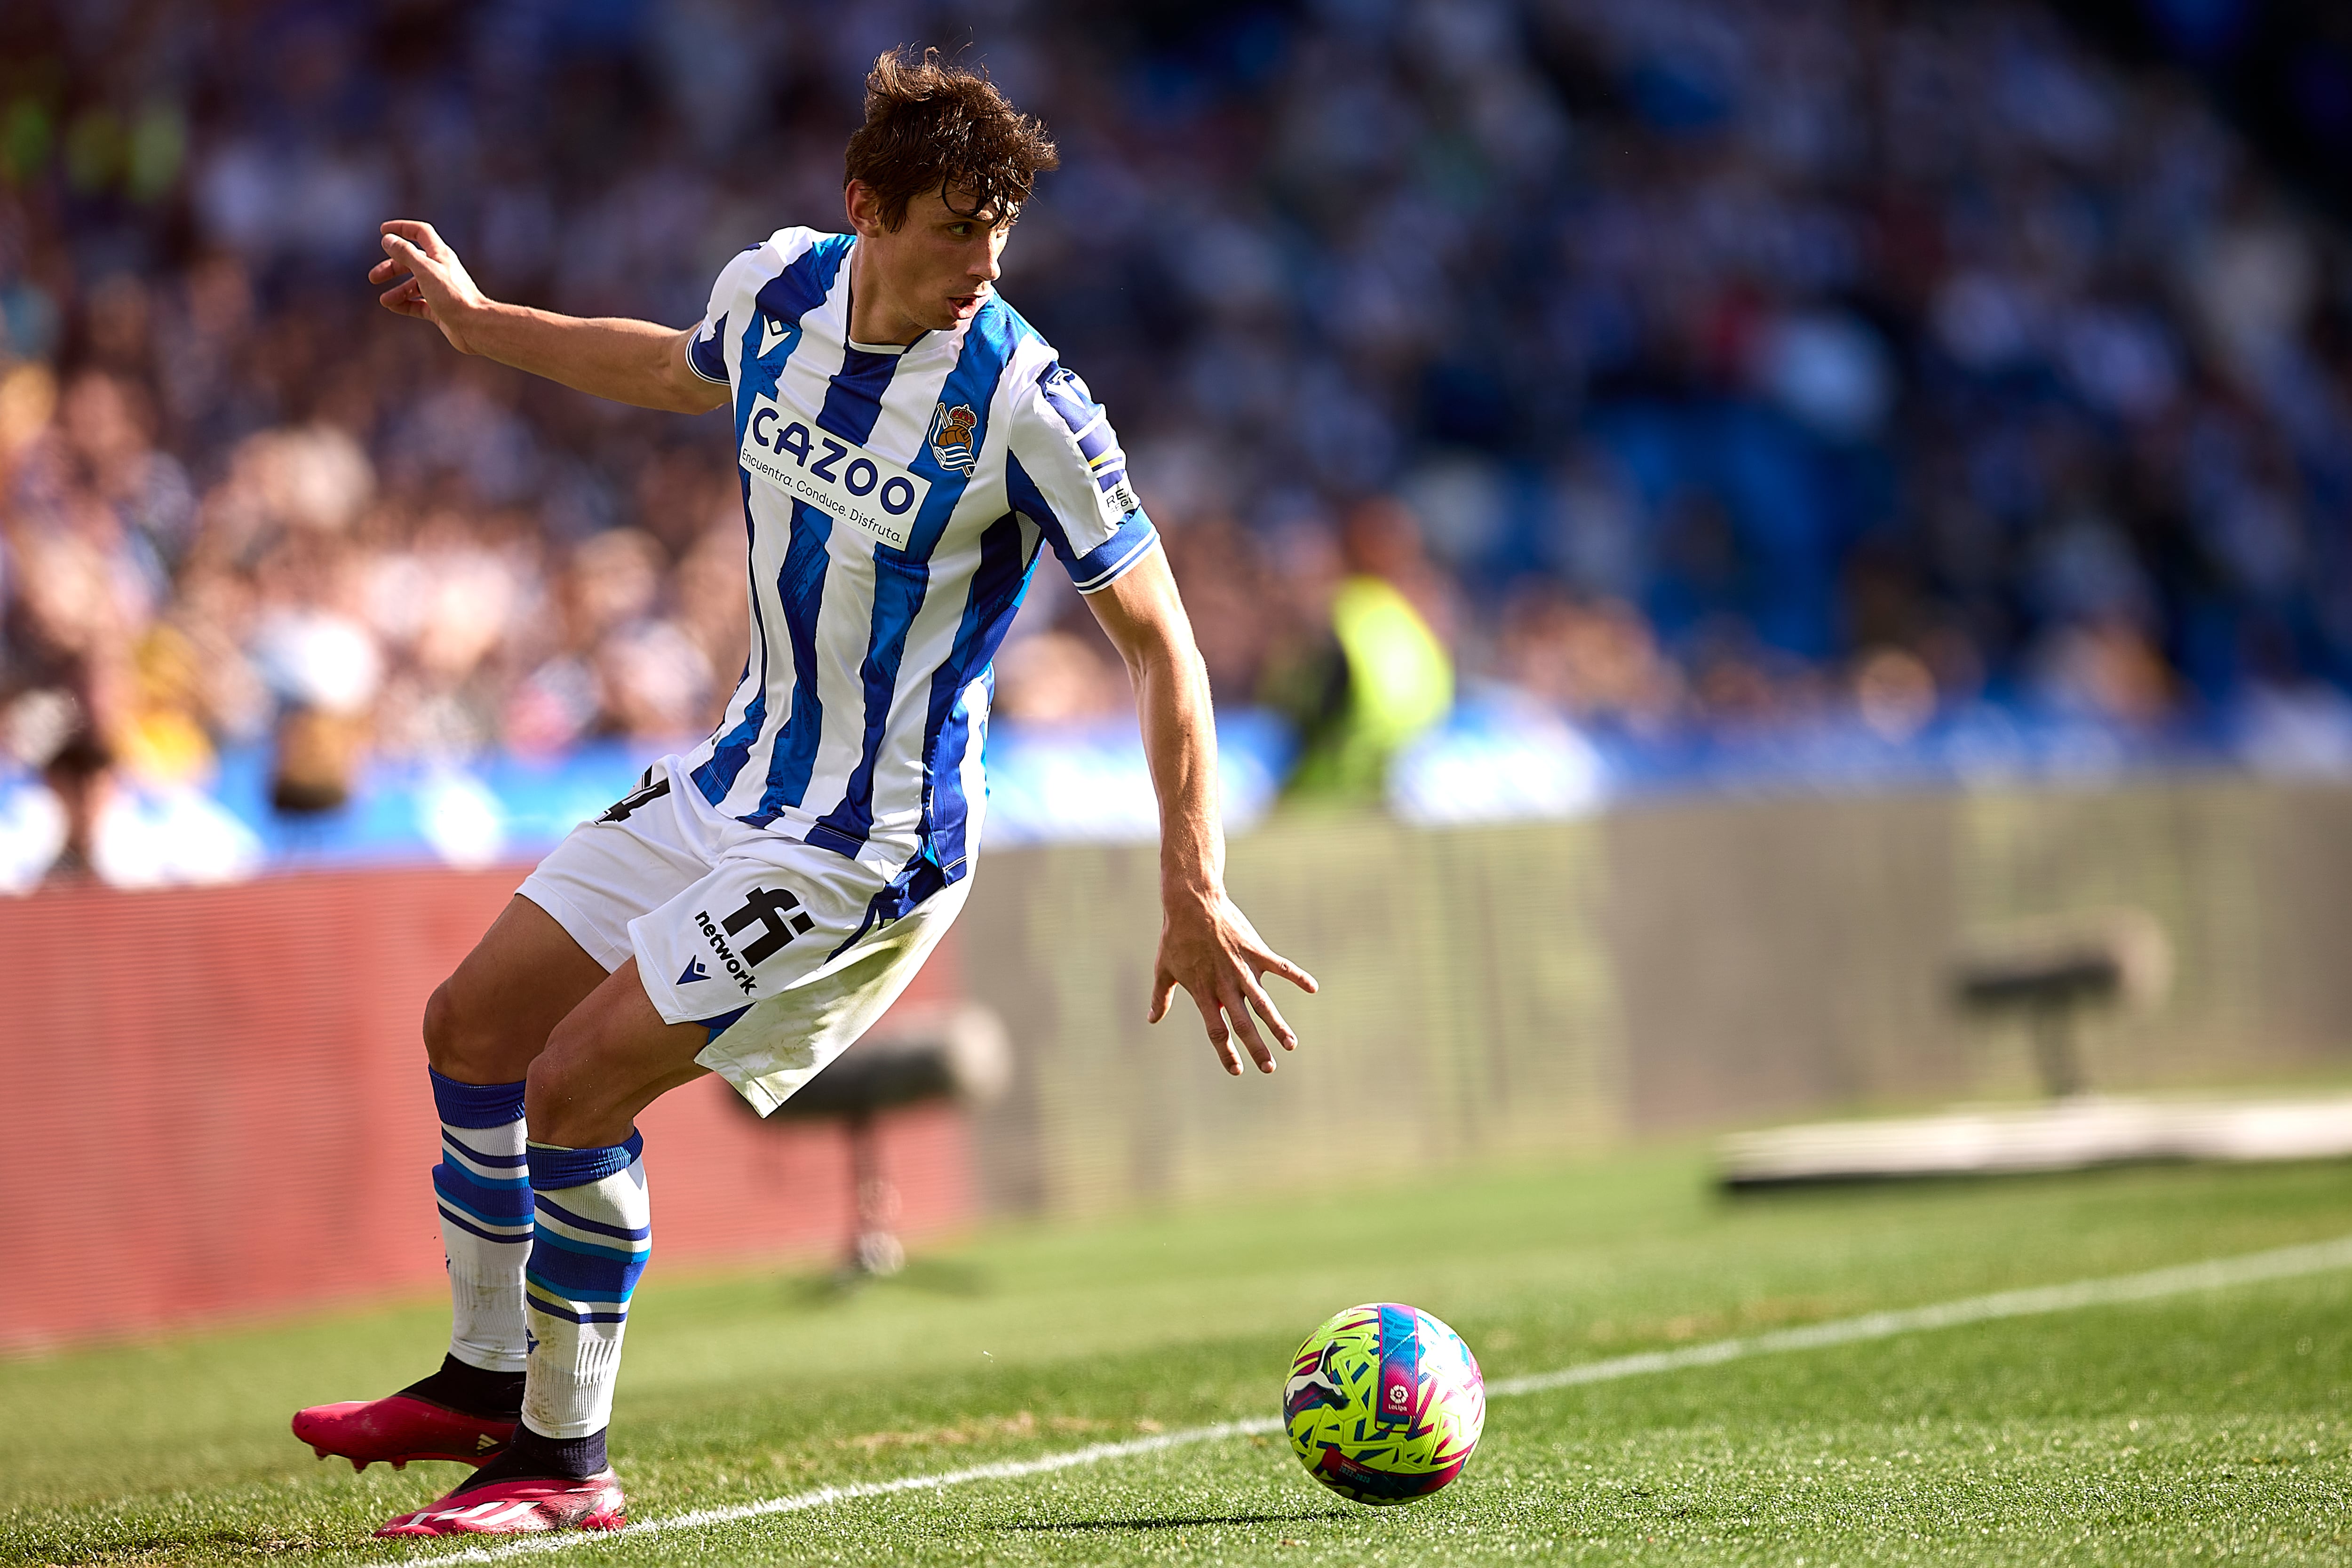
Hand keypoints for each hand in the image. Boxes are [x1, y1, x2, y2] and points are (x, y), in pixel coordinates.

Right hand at [368, 220, 490, 352]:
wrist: (475, 325)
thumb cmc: (453, 295)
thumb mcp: (424, 269)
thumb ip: (405, 253)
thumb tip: (388, 239)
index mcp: (440, 255)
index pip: (420, 233)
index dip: (402, 228)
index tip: (383, 231)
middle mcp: (441, 270)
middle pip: (412, 262)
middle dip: (392, 267)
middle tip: (373, 277)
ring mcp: (441, 290)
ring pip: (414, 285)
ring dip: (397, 291)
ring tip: (384, 300)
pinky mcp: (441, 309)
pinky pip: (419, 304)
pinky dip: (405, 304)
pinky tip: (393, 307)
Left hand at [1149, 886, 1317, 1075]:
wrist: (1193, 902)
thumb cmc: (1176, 936)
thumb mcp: (1164, 969)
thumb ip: (1161, 997)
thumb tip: (1152, 1019)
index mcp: (1203, 992)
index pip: (1216, 1031)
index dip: (1226, 1053)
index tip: (1237, 1071)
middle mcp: (1224, 985)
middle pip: (1243, 1024)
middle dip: (1257, 1048)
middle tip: (1270, 1068)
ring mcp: (1242, 968)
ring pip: (1263, 1003)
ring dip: (1278, 1025)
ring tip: (1291, 1044)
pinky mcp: (1256, 951)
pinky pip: (1281, 967)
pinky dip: (1297, 977)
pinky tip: (1313, 988)